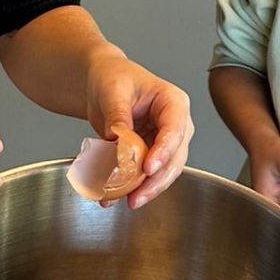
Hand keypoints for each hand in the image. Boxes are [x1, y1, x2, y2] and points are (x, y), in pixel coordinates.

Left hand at [84, 52, 192, 207]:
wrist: (103, 83)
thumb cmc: (114, 77)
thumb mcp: (113, 90)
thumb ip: (118, 114)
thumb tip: (117, 139)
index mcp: (173, 103)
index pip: (174, 130)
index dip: (164, 152)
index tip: (148, 168)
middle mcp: (175, 125)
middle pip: (174, 158)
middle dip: (157, 180)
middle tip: (137, 196)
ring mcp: (165, 142)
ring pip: (164, 172)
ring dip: (146, 189)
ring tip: (126, 201)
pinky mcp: (150, 155)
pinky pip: (145, 175)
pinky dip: (131, 188)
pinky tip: (114, 197)